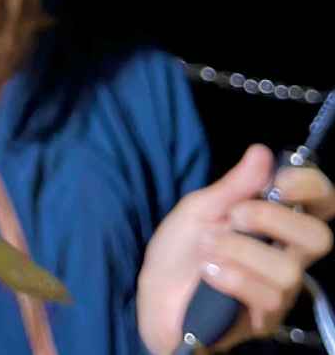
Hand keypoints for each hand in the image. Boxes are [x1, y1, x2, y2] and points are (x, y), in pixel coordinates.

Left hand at [137, 144, 334, 354]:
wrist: (154, 294)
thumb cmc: (181, 250)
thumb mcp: (200, 209)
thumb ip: (234, 185)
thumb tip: (261, 152)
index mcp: (277, 224)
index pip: (321, 204)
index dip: (311, 188)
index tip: (279, 181)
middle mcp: (288, 257)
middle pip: (320, 238)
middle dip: (272, 219)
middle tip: (233, 216)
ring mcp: (280, 291)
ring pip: (287, 271)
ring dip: (238, 251)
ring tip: (206, 249)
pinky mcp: (265, 319)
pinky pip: (267, 297)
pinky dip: (231, 277)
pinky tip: (208, 274)